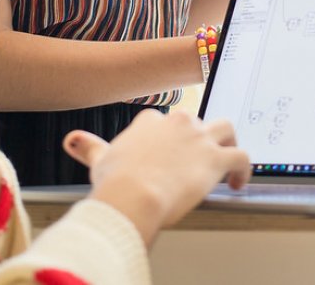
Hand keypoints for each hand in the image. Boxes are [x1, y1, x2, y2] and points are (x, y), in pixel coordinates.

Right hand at [64, 109, 250, 246]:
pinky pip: (241, 156)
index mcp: (152, 121)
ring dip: (228, 142)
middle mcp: (179, 123)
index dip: (166, 138)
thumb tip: (70, 139)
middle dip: (198, 138)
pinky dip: (243, 168)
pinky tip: (237, 183)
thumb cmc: (116, 180)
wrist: (133, 193)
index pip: (163, 121)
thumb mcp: (101, 159)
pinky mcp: (217, 158)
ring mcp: (200, 139)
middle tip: (195, 161)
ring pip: (226, 128)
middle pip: (197, 122)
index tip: (166, 155)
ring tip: (226, 162)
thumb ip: (89, 147)